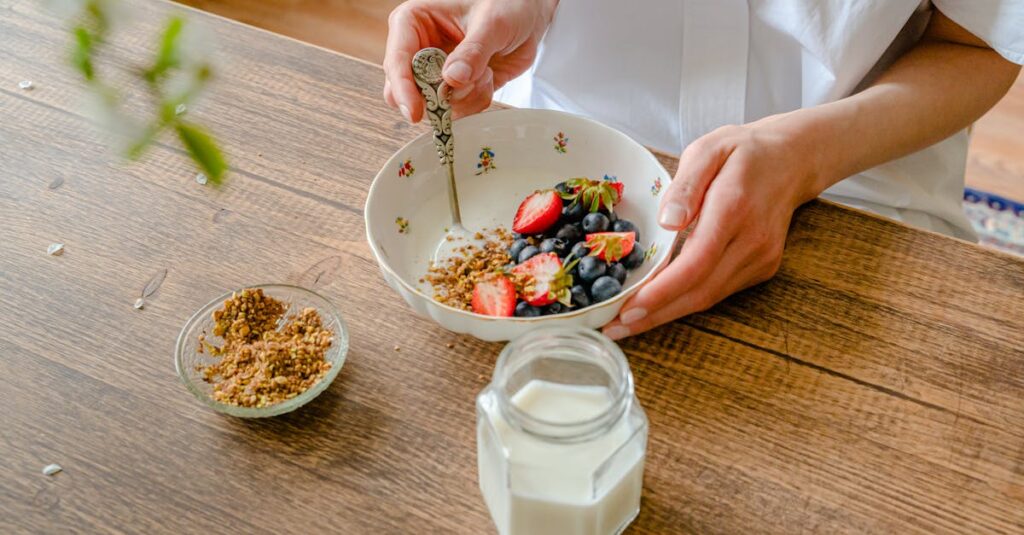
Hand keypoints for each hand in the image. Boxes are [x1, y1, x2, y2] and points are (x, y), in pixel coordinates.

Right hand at [383, 0, 556, 121]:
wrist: (529, 13)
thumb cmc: (507, 3)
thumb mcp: (492, 23)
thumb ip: (473, 52)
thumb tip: (452, 80)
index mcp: (414, 22)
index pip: (397, 60)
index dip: (403, 89)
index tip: (416, 112)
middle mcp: (420, 48)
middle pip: (405, 90)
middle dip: (436, 98)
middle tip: (461, 92)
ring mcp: (436, 70)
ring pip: (433, 105)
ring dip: (464, 98)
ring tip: (485, 72)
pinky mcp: (455, 87)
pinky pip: (457, 109)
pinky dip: (476, 100)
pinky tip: (488, 78)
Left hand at [603, 118, 823, 339]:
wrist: (793, 160)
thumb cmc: (743, 151)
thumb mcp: (708, 149)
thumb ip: (685, 185)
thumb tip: (667, 222)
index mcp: (734, 208)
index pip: (696, 262)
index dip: (662, 291)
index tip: (629, 308)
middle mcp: (752, 240)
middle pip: (700, 290)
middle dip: (656, 314)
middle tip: (616, 327)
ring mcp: (761, 258)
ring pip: (709, 297)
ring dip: (668, 314)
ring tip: (629, 322)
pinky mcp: (763, 267)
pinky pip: (720, 291)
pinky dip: (687, 301)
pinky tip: (659, 305)